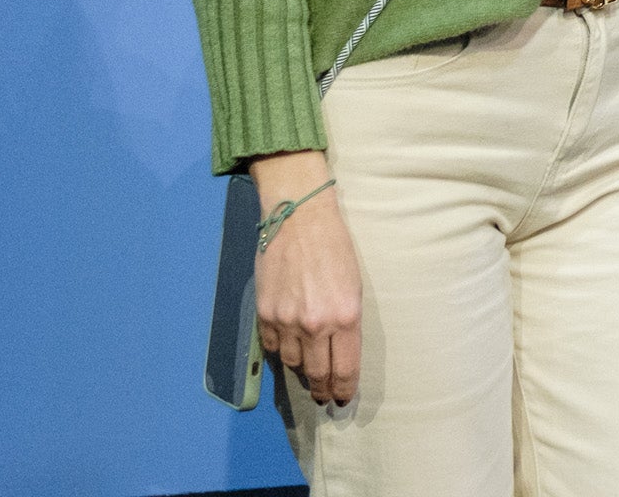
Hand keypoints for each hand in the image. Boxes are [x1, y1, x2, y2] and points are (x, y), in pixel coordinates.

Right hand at [249, 151, 361, 406]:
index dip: (343, 389)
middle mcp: (315, 324)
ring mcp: (286, 321)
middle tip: (325, 397)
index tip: (343, 399)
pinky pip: (272, 346)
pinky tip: (289, 350)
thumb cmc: (335, 248)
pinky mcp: (264, 314)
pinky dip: (281, 351)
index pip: (344, 368)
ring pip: (293, 362)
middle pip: (318, 373)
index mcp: (346, 317)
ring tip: (309, 372)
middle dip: (322, 389)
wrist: (299, 219)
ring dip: (302, 370)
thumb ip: (345, 321)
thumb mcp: (354, 286)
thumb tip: (337, 351)